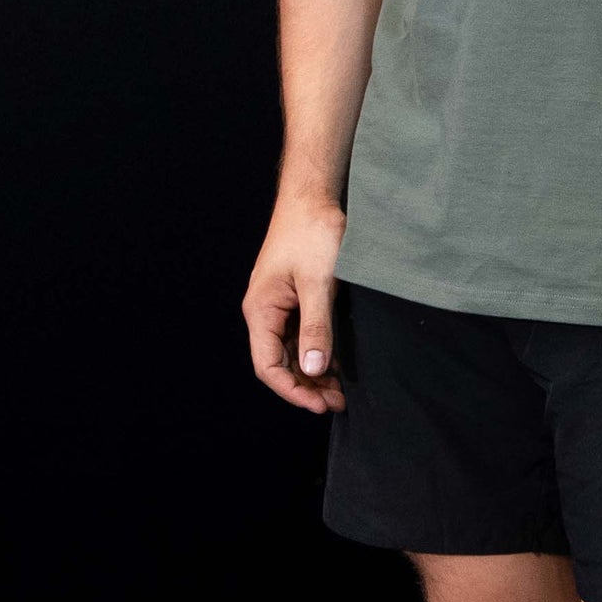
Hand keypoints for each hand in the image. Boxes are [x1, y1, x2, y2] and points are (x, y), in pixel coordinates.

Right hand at [243, 195, 348, 413]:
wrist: (314, 197)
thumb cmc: (312, 232)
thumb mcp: (318, 282)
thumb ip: (316, 326)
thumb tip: (313, 369)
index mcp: (261, 310)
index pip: (268, 365)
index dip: (293, 390)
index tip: (320, 405)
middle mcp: (266, 312)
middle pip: (280, 363)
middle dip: (306, 387)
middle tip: (338, 403)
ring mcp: (281, 306)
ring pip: (292, 352)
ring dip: (313, 373)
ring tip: (340, 391)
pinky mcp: (296, 298)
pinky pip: (303, 336)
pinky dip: (318, 353)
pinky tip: (337, 365)